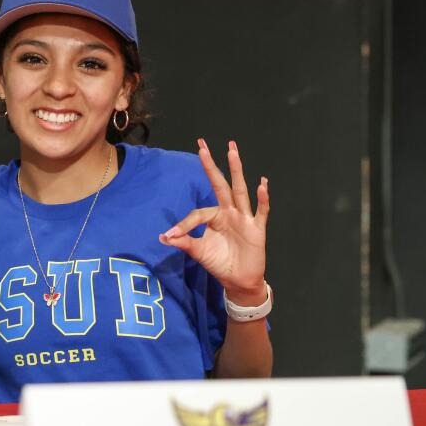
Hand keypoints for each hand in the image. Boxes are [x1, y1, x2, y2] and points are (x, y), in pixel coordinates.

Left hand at [159, 139, 268, 303]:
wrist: (238, 281)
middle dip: (211, 165)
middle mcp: (229, 212)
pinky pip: (260, 211)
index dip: (184, 224)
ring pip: (239, 190)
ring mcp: (244, 218)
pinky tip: (262, 184)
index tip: (171, 235)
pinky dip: (262, 199)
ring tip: (232, 151)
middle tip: (202, 144)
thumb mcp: (198, 252)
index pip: (198, 213)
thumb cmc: (219, 263)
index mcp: (214, 217)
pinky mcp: (257, 229)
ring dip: (236, 170)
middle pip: (219, 184)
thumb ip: (183, 242)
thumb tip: (162, 237)